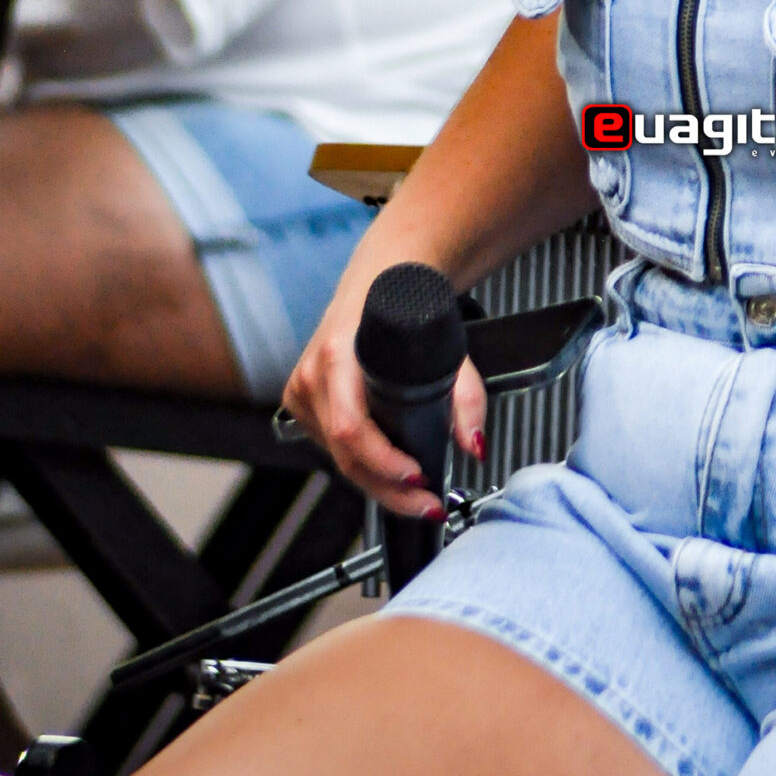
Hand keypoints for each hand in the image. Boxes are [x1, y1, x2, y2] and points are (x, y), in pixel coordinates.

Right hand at [283, 289, 488, 518]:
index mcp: (338, 353)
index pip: (351, 428)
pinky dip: (358, 464)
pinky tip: (385, 475)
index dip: (383, 462)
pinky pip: (327, 445)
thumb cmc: (409, 302)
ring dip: (374, 482)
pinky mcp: (302, 399)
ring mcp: (302, 388)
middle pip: (343, 454)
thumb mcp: (448, 346)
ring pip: (334, 456)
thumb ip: (466, 398)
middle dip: (387, 489)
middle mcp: (312, 373)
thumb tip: (474, 445)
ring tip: (414, 496)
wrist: (385, 270)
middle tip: (427, 505)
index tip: (418, 478)